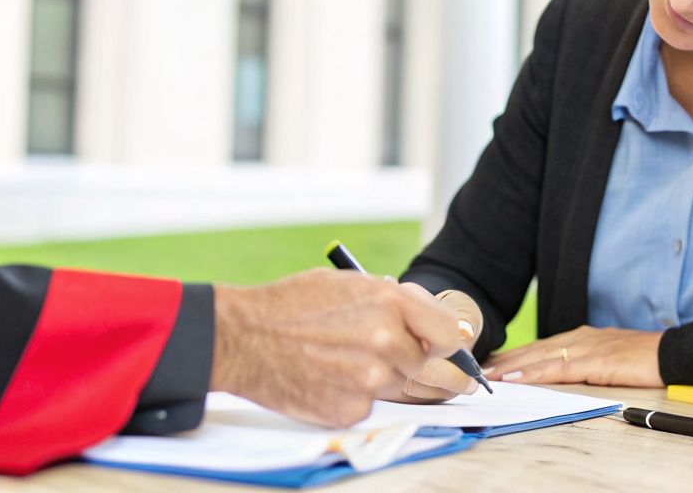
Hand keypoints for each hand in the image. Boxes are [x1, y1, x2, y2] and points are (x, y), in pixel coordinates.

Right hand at [211, 269, 466, 427]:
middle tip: (362, 345)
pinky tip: (324, 377)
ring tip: (336, 358)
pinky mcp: (352, 409)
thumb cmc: (290, 304)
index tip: (431, 342)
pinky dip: (352, 395)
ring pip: (394, 384)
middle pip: (420, 361)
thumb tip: (434, 321)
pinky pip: (368, 405)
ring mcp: (370, 379)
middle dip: (400, 355)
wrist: (243, 337)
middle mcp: (385, 340)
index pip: (448, 333)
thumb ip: (394, 301)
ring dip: (375, 375)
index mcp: (388, 301)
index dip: (440, 338)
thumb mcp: (347, 284)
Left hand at [483, 325, 663, 386]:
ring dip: (513, 366)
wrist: (673, 353)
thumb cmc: (645, 359)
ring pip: (540, 357)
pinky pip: (557, 368)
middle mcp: (580, 338)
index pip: (542, 346)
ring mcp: (586, 347)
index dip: (517, 354)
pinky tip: (518, 377)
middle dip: (507, 359)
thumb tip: (564, 375)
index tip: (495, 362)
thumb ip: (586, 363)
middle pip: (535, 349)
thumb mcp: (609, 359)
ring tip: (490, 374)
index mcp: (583, 337)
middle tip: (481, 368)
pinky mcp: (595, 361)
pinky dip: (534, 372)